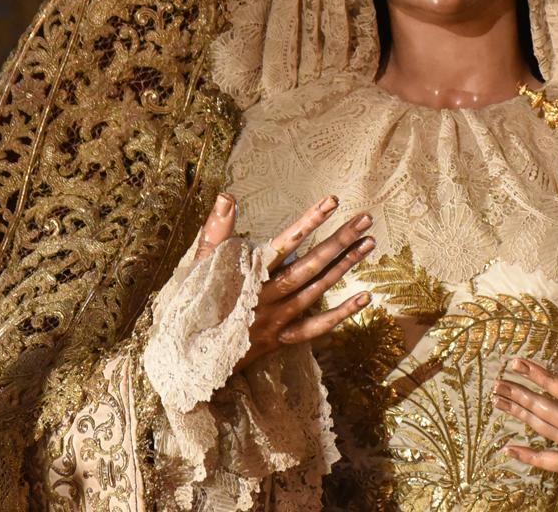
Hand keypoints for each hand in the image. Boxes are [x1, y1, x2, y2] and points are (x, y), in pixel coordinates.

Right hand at [191, 192, 375, 369]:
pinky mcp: (280, 339)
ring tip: (369, 243)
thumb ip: (216, 231)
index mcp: (247, 276)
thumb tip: (227, 196)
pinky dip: (341, 314)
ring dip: (344, 267)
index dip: (308, 222)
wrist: (187, 361)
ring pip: (316, 290)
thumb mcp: (199, 266)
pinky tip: (365, 297)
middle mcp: (266, 298)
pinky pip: (315, 328)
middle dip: (339, 241)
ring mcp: (276, 320)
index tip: (332, 201)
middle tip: (366, 218)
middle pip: (309, 265)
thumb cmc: (192, 306)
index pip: (283, 243)